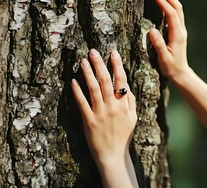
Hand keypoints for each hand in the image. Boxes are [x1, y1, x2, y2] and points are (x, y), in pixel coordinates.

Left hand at [71, 49, 136, 168]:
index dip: (117, 65)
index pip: (121, 81)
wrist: (113, 155)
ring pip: (94, 89)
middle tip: (93, 51)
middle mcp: (112, 107)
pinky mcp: (88, 121)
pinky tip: (73, 81)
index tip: (113, 53)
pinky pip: (82, 103)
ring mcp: (100, 113)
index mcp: (124, 105)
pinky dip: (77, 92)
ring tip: (83, 61)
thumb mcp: (133, 118)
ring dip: (88, 74)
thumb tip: (127, 87)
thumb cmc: (124, 136)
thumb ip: (130, 102)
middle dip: (100, 64)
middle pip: (106, 81)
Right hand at [149, 0, 189, 82]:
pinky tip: (166, 2)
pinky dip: (171, 5)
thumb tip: (151, 30)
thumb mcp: (163, 58)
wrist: (181, 74)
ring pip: (177, 10)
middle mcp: (181, 31)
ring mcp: (181, 31)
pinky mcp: (178, 32)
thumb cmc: (171, 68)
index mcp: (177, 35)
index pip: (170, 14)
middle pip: (177, 8)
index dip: (164, 3)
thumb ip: (158, 45)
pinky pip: (176, 15)